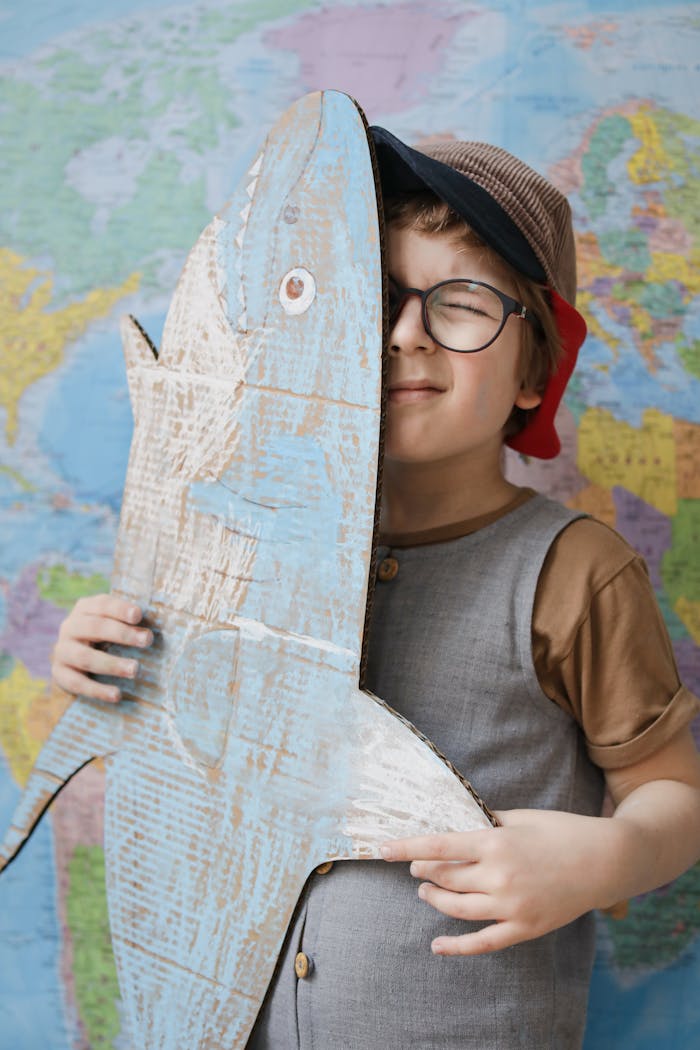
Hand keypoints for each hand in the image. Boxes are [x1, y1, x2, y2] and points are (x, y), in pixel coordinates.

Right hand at [51, 594, 152, 702]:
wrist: (72, 659)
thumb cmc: (103, 637)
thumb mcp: (113, 624)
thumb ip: (129, 623)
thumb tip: (156, 627)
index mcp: (85, 609)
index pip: (102, 604)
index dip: (120, 609)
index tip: (139, 615)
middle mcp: (69, 627)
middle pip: (94, 627)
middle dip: (122, 634)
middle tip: (146, 640)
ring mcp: (62, 650)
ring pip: (85, 657)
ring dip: (111, 664)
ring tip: (134, 670)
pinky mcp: (59, 673)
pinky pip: (77, 683)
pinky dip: (97, 690)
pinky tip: (117, 695)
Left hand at [381, 808, 621, 954]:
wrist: (606, 860)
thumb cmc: (562, 831)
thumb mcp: (521, 817)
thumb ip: (487, 822)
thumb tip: (459, 821)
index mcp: (495, 842)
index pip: (439, 846)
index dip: (407, 848)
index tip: (383, 850)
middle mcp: (498, 875)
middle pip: (445, 877)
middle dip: (423, 871)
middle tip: (415, 868)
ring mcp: (511, 905)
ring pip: (457, 908)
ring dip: (435, 900)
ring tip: (425, 892)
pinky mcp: (524, 928)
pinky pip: (483, 942)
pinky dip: (457, 947)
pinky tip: (437, 945)